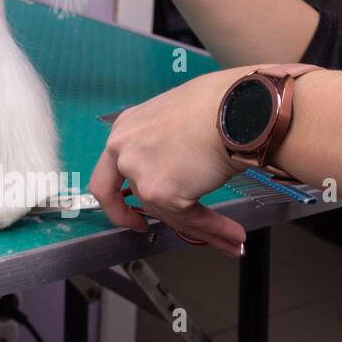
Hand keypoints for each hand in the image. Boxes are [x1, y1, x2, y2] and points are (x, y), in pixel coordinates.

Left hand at [89, 68, 252, 256]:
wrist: (233, 106)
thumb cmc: (214, 104)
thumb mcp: (173, 120)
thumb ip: (163, 145)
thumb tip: (181, 170)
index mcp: (124, 130)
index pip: (109, 175)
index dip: (117, 202)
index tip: (132, 214)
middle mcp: (123, 151)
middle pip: (139, 197)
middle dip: (160, 219)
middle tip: (169, 231)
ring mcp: (139, 172)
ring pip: (167, 212)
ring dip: (200, 228)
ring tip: (228, 238)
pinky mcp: (161, 192)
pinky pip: (190, 219)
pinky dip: (213, 229)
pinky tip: (233, 236)